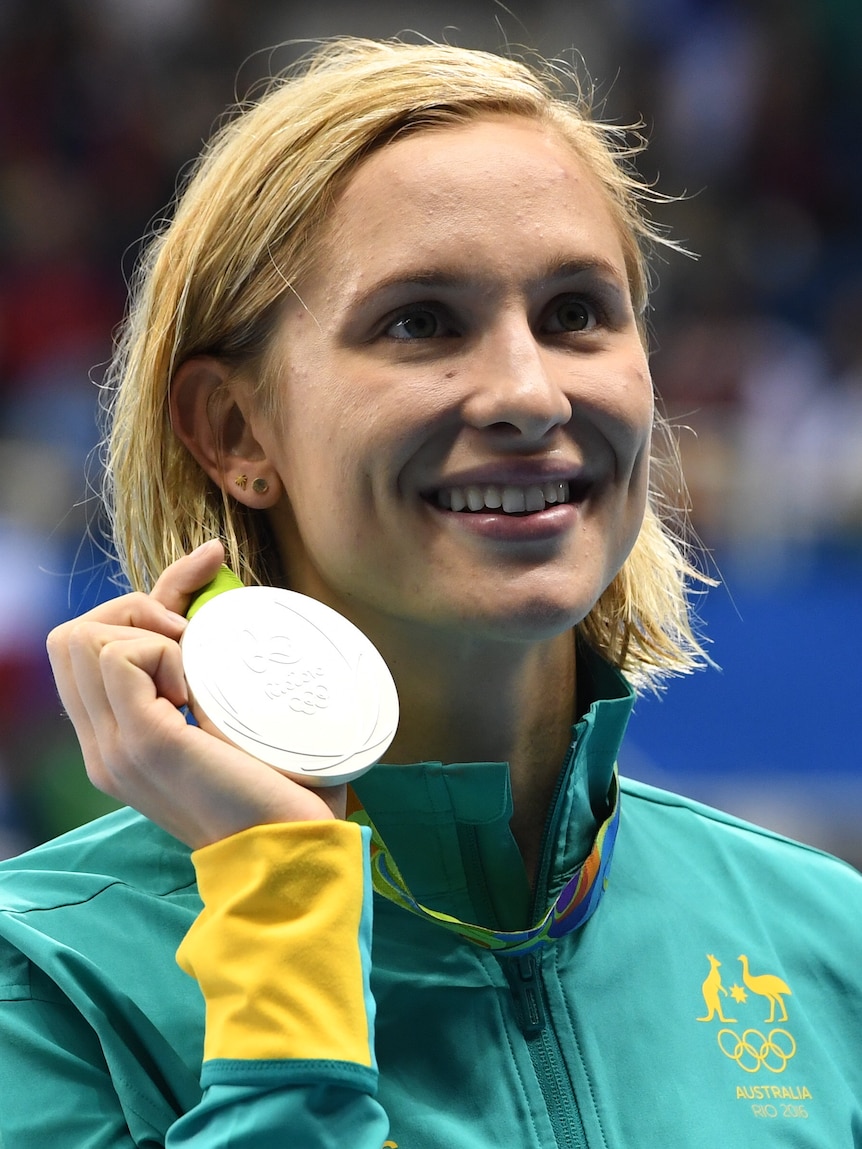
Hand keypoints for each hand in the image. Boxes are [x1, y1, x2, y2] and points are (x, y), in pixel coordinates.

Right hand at [46, 541, 344, 847]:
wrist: (295, 847)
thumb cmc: (281, 780)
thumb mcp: (235, 705)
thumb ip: (212, 656)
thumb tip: (215, 562)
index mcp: (116, 741)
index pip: (86, 647)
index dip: (136, 605)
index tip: (201, 590)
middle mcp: (101, 746)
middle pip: (70, 636)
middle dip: (132, 612)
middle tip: (192, 644)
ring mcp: (114, 747)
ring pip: (82, 637)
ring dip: (147, 632)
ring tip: (194, 671)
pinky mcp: (142, 742)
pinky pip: (122, 657)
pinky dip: (162, 652)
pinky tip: (196, 688)